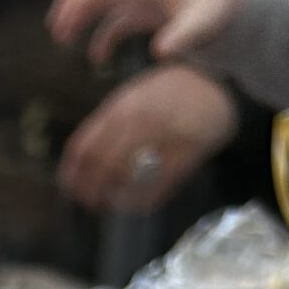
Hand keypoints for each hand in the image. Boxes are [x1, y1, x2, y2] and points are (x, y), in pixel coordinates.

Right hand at [48, 0, 241, 65]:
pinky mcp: (144, 13)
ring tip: (63, 41)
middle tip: (55, 32)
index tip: (62, 24)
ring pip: (100, 4)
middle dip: (71, 7)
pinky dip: (102, 39)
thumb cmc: (214, 12)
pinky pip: (115, 22)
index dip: (77, 2)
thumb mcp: (200, 24)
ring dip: (80, 19)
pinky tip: (99, 61)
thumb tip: (160, 53)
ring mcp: (139, 0)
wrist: (228, 7)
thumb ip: (181, 37)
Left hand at [58, 65, 239, 213]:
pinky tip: (138, 204)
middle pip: (102, 166)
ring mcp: (163, 136)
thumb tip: (80, 162)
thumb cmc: (169, 92)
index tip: (70, 189)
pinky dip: (144, 200)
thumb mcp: (133, 97)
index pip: (84, 147)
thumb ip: (108, 124)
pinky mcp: (187, 151)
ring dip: (115, 198)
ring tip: (112, 204)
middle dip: (91, 191)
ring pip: (128, 177)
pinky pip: (159, 185)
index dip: (72, 174)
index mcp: (121, 106)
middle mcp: (139, 120)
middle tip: (91, 203)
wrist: (218, 84)